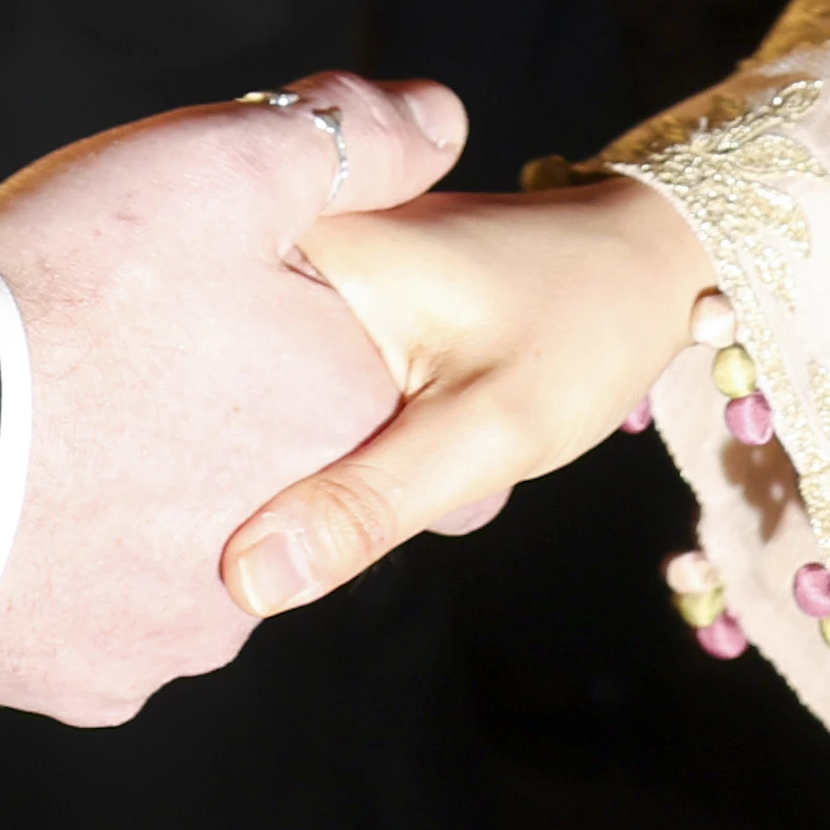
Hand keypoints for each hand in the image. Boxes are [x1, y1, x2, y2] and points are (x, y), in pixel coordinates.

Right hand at [0, 73, 465, 716]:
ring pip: (188, 545)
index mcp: (341, 420)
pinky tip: (25, 501)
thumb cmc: (69, 294)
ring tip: (63, 418)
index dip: (288, 314)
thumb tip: (441, 118)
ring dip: (144, 493)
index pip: (353, 369)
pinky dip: (71, 560)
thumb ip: (353, 138)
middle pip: (271, 463)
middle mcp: (290, 550)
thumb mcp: (225, 166)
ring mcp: (189, 629)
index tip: (222, 294)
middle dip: (217, 410)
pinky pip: (100, 610)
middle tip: (128, 349)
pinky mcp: (95, 678)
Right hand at [228, 168, 714, 616]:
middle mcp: (276, 249)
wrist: (641, 263)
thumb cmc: (583, 325)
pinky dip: (311, 446)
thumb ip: (369, 502)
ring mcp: (294, 276)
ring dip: (287, 469)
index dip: (193, 472)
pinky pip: (280, 398)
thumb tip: (247, 582)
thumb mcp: (487, 428)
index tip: (219, 536)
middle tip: (371, 491)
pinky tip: (360, 464)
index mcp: (297, 248)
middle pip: (211, 404)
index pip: (188, 373)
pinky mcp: (316, 308)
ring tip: (379, 476)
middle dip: (260, 481)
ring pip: (246, 413)